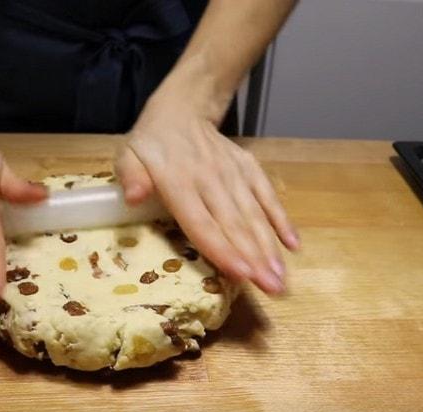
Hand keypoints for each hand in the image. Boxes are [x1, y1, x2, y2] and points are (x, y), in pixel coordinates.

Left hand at [116, 96, 299, 294]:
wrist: (182, 110)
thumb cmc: (151, 145)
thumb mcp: (128, 155)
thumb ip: (130, 177)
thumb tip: (134, 197)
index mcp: (179, 182)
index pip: (202, 222)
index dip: (221, 249)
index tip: (240, 274)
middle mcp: (211, 179)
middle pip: (235, 225)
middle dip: (255, 259)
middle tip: (272, 289)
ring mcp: (234, 174)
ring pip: (254, 215)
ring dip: (270, 248)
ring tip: (281, 278)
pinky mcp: (250, 168)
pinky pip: (268, 196)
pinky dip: (282, 220)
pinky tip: (293, 245)